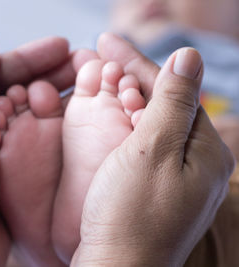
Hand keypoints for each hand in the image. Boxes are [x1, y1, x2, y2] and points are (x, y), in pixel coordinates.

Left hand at [0, 30, 78, 266]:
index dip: (32, 57)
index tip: (62, 47)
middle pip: (22, 89)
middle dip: (54, 74)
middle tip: (86, 63)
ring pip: (35, 114)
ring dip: (61, 98)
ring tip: (90, 86)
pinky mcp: (15, 172)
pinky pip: (41, 142)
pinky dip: (60, 127)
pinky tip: (79, 119)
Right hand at [72, 33, 234, 266]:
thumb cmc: (130, 215)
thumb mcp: (152, 150)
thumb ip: (172, 102)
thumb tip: (189, 57)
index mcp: (206, 151)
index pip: (174, 90)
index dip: (139, 63)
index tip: (108, 41)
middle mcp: (197, 162)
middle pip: (164, 104)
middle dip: (132, 77)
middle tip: (101, 55)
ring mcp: (176, 176)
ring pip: (152, 123)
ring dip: (127, 99)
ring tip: (102, 79)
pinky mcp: (156, 187)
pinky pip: (142, 145)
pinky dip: (124, 125)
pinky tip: (110, 114)